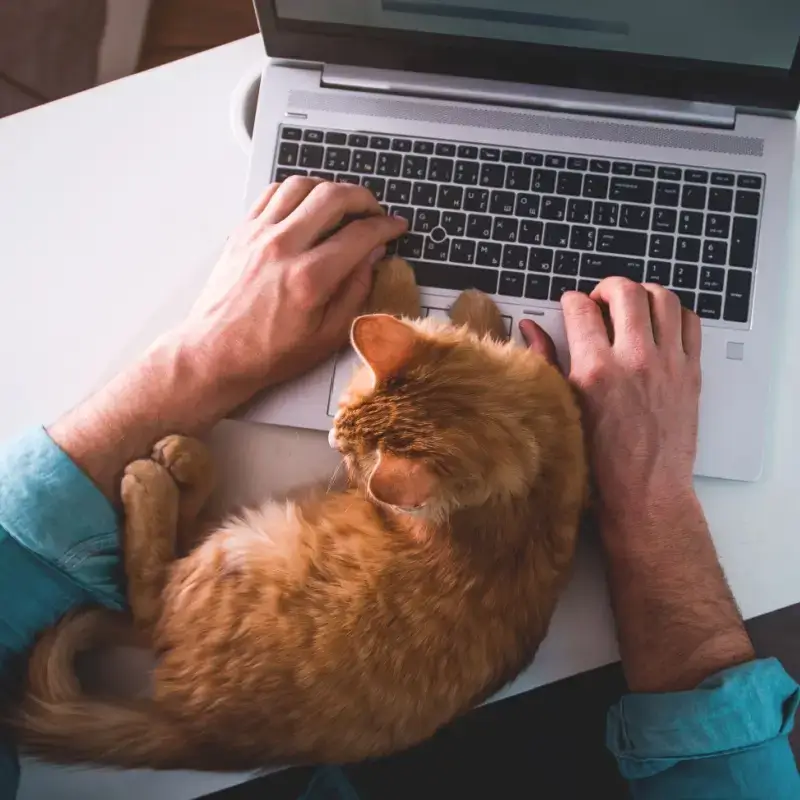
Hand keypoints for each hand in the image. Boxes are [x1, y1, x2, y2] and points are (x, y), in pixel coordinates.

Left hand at [176, 177, 406, 401]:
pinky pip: (272, 192)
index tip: (395, 227)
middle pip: (333, 196)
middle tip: (374, 211)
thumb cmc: (268, 353)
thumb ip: (356, 292)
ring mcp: (259, 236)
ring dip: (329, 188)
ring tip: (342, 205)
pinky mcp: (242, 232)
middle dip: (363, 198)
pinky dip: (296, 191)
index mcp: (310, 278)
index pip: (360, 234)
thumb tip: (372, 258)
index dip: (386, 227)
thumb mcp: (327, 337)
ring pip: (302, 185)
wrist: (216, 354)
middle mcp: (284, 248)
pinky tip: (306, 205)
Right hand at [522, 278, 701, 529]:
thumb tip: (530, 329)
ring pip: (663, 299)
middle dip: (607, 287)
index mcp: (594, 370)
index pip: (581, 308)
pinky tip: (660, 325)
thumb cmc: (600, 461)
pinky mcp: (691, 373)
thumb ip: (545, 362)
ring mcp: (667, 364)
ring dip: (644, 294)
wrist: (645, 491)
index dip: (571, 301)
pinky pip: (691, 323)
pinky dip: (675, 314)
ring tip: (632, 307)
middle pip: (625, 292)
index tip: (571, 307)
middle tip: (600, 299)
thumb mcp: (562, 409)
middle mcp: (634, 360)